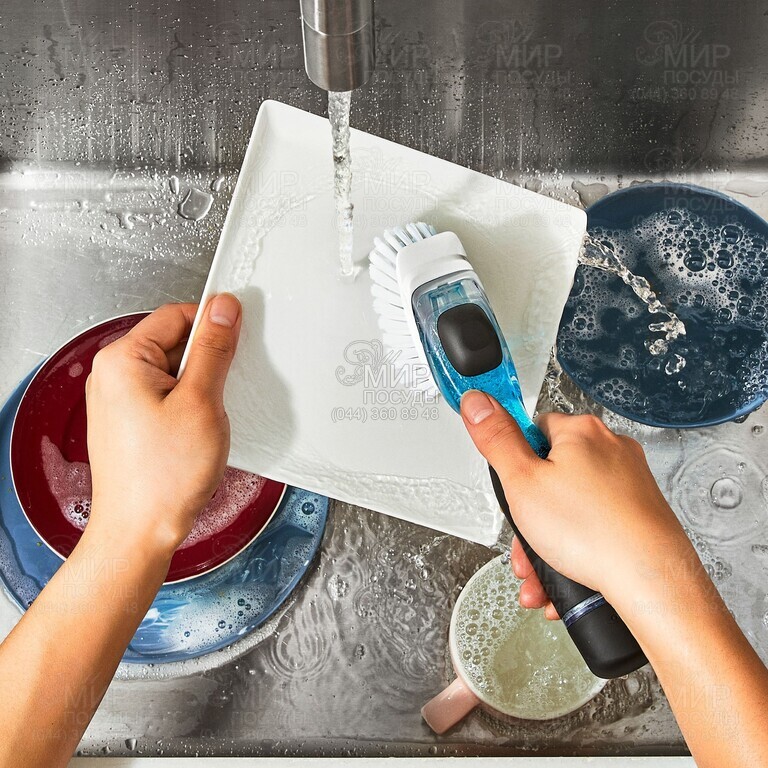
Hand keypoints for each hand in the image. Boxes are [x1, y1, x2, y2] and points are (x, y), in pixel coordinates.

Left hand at [85, 294, 241, 556]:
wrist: (139, 532)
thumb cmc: (162, 477)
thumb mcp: (202, 402)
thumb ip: (214, 350)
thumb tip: (223, 308)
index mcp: (123, 360)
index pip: (177, 316)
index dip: (213, 324)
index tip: (240, 337)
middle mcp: (113, 375)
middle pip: (175, 342)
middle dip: (208, 361)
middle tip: (225, 390)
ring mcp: (119, 400)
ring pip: (174, 371)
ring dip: (201, 386)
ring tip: (209, 418)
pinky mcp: (129, 421)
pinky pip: (166, 395)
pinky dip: (190, 405)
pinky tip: (201, 429)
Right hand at [459, 390, 693, 612]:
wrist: (653, 582)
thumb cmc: (595, 532)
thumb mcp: (523, 482)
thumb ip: (496, 439)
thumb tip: (478, 402)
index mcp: (582, 432)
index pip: (533, 430)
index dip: (516, 464)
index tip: (512, 488)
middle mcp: (611, 450)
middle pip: (551, 477)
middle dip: (531, 519)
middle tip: (526, 545)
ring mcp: (629, 484)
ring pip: (572, 510)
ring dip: (549, 544)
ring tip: (542, 574)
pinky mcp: (640, 514)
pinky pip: (595, 529)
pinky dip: (577, 552)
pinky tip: (566, 578)